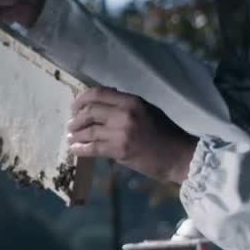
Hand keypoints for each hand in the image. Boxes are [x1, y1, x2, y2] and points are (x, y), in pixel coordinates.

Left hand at [66, 87, 197, 184]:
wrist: (179, 156)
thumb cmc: (165, 132)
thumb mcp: (147, 110)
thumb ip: (125, 105)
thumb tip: (101, 103)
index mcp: (132, 101)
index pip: (98, 93)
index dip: (82, 99)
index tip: (75, 106)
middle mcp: (124, 113)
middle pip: (89, 111)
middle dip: (75, 118)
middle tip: (71, 124)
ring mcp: (120, 132)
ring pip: (88, 130)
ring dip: (75, 134)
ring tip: (70, 137)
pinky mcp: (119, 150)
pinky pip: (92, 148)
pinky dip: (80, 148)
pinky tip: (75, 149)